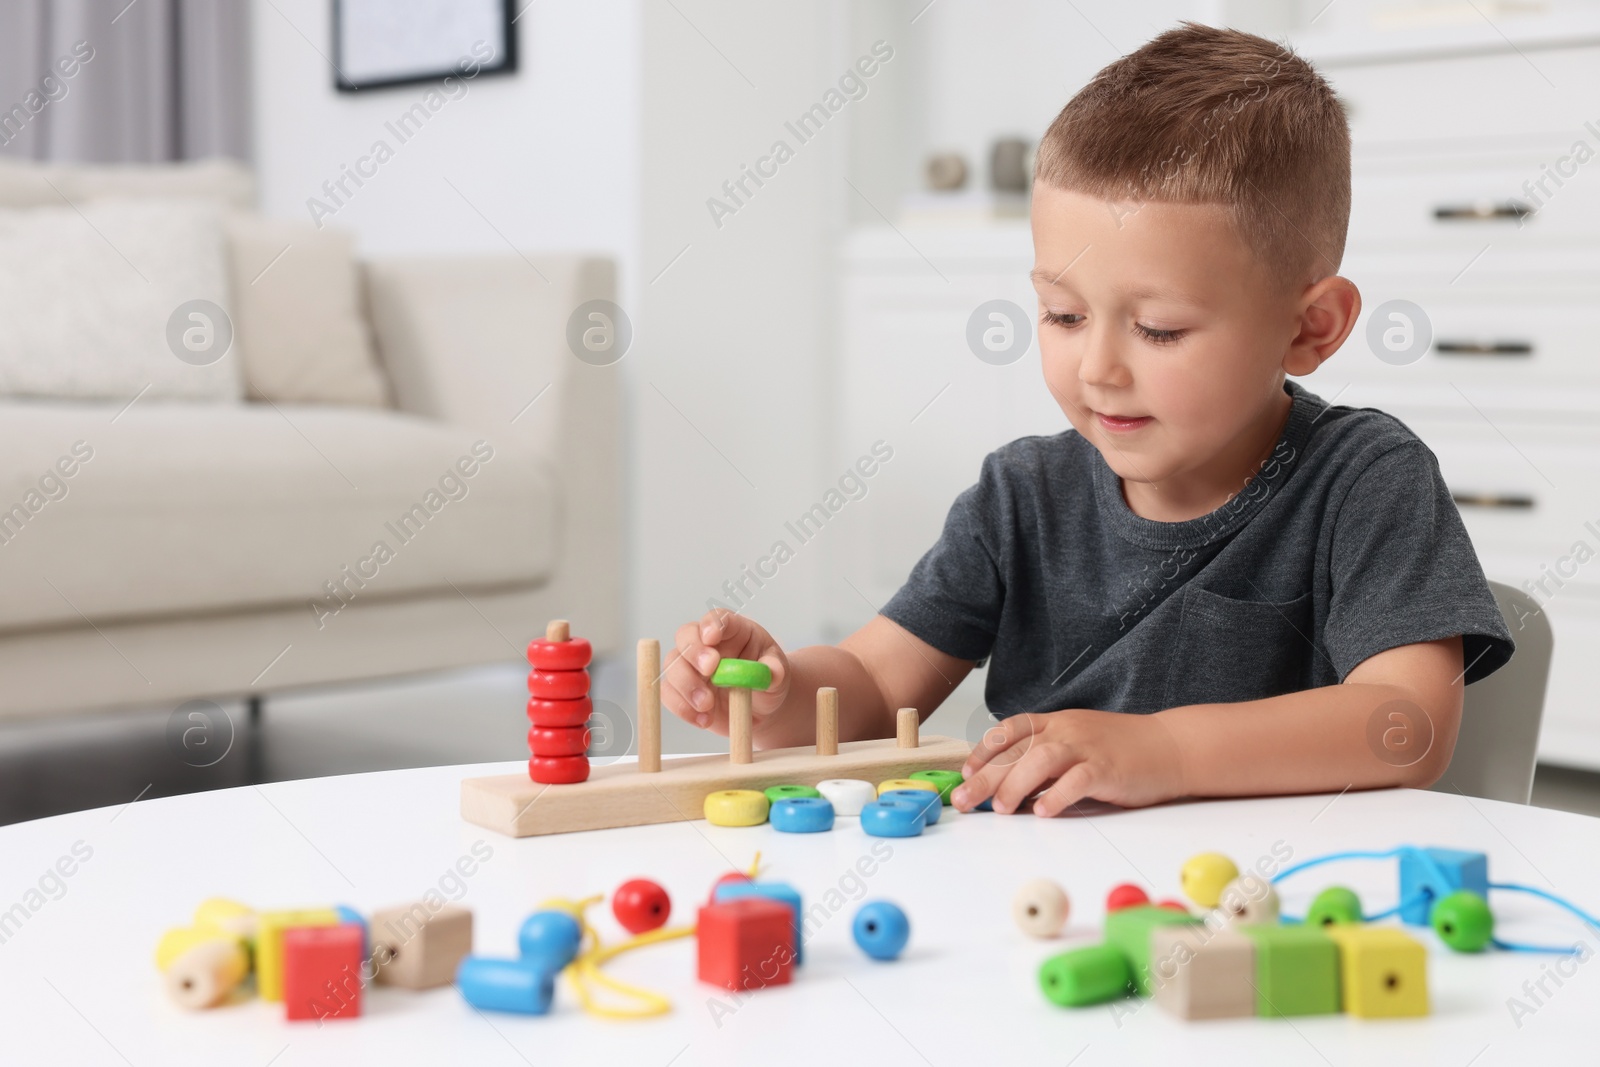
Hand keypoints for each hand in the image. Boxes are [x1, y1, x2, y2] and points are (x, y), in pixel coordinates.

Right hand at [663, 609, 790, 735]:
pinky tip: (703, 720)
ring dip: (686, 685)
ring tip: (707, 705)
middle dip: (694, 652)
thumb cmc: (769, 680)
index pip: (718, 618)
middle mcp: (707, 644)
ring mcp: (691, 666)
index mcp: (734, 631)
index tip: (712, 637)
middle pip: (686, 635)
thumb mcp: (780, 674)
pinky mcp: (682, 690)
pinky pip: (669, 694)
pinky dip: (682, 707)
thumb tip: (772, 672)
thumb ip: (776, 671)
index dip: (712, 624)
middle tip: (709, 671)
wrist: (762, 708)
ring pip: (672, 665)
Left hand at [951, 709, 1186, 816]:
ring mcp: (1088, 747)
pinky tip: (1042, 812)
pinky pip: (1077, 780)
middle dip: (985, 776)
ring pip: (1042, 759)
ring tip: (1000, 809)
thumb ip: (1046, 759)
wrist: (1172, 746)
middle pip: (1017, 749)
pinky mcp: (1108, 768)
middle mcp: (1067, 730)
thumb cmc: (1121, 750)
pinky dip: (1057, 796)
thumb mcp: (1077, 743)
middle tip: (964, 800)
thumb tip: (1008, 785)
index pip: (1010, 730)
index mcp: (1057, 723)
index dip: (984, 750)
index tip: (965, 773)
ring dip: (1016, 784)